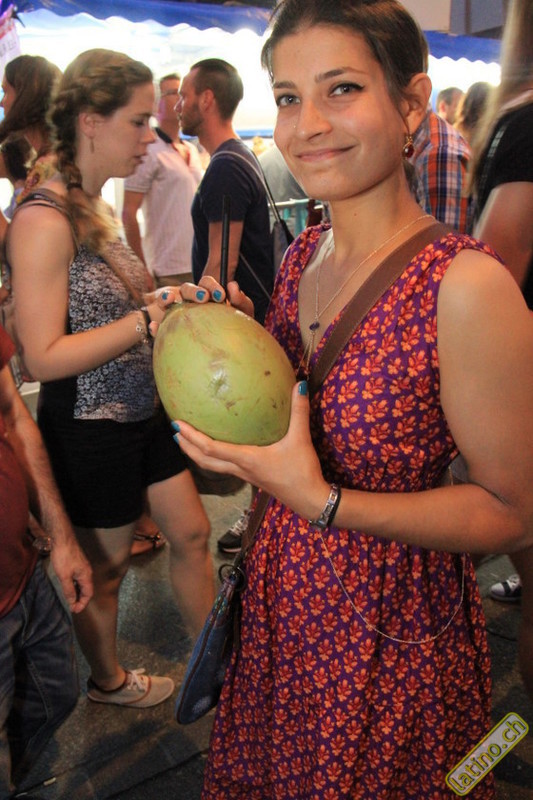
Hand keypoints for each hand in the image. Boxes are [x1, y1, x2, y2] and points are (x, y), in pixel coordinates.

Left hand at [50, 535, 92, 613]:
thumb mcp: (64, 576)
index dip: (82, 604)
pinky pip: (79, 578)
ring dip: (77, 592)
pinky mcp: (78, 563)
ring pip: (83, 583)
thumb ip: (69, 590)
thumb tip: (73, 602)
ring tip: (69, 598)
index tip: (74, 610)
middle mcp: (87, 572)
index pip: (88, 594)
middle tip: (72, 606)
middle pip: (87, 589)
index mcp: (86, 576)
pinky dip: (75, 585)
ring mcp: (83, 566)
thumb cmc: (63, 557)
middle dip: (80, 599)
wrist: (62, 539)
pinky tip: (68, 585)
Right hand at [148, 278, 254, 336]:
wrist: (226, 353)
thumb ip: (241, 301)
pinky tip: (154, 327)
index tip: (221, 295)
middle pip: (187, 289)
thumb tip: (232, 286)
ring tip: (171, 300)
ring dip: (167, 297)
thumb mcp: (242, 316)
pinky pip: (158, 327)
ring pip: (168, 300)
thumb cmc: (234, 329)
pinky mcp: (167, 329)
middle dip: (194, 291)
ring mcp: (176, 313)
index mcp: (207, 294)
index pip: (206, 283)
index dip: (211, 285)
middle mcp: (190, 300)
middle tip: (204, 299)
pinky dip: (155, 326)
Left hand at [174, 381, 329, 520]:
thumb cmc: (302, 471)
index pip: (211, 448)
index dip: (192, 437)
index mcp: (246, 458)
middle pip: (204, 460)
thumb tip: (299, 384)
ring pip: (212, 466)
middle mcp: (240, 468)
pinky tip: (216, 448)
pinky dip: (212, 457)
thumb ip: (299, 411)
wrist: (309, 499)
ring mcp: (244, 475)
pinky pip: (224, 467)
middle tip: (173, 431)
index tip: (177, 424)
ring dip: (196, 453)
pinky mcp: (251, 477)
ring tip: (185, 440)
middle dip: (186, 446)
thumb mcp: (301, 439)